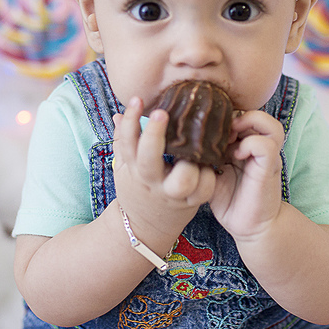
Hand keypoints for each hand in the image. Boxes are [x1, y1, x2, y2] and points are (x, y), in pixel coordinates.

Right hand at [111, 97, 214, 241]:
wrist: (144, 227)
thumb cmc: (137, 189)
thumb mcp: (125, 167)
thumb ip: (124, 140)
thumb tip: (120, 114)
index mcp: (134, 169)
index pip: (128, 142)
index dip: (132, 120)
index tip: (138, 100)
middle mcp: (152, 181)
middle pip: (149, 159)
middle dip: (154, 136)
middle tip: (162, 114)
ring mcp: (172, 194)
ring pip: (183, 179)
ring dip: (189, 161)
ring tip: (194, 146)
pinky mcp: (192, 203)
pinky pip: (204, 189)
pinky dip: (209, 176)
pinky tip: (208, 162)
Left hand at [207, 110, 285, 241]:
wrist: (250, 228)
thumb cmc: (230, 201)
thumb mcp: (212, 173)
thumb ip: (205, 156)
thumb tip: (182, 142)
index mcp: (247, 146)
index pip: (243, 115)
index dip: (226, 115)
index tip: (207, 126)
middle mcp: (260, 148)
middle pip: (258, 114)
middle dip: (236, 115)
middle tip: (218, 128)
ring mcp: (268, 157)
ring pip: (269, 124)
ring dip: (249, 125)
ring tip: (231, 136)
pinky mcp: (269, 168)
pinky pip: (265, 145)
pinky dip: (250, 144)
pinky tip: (236, 155)